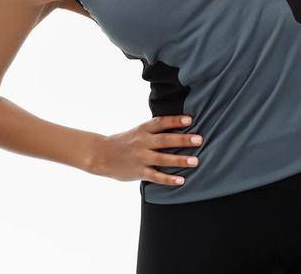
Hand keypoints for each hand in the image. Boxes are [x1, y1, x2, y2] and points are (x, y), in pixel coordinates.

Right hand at [87, 114, 203, 185]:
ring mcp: (140, 158)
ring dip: (180, 160)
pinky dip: (169, 179)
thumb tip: (179, 128)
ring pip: (163, 159)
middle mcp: (142, 142)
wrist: (100, 155)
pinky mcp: (138, 172)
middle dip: (183, 139)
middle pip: (165, 140)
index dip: (175, 120)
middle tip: (199, 139)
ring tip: (196, 161)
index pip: (160, 123)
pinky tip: (181, 180)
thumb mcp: (138, 132)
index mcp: (143, 130)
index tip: (190, 119)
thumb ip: (154, 131)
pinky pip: (156, 176)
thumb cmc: (124, 142)